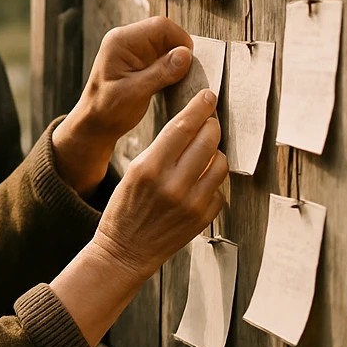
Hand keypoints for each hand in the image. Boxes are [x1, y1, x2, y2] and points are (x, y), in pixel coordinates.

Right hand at [51, 89, 227, 346]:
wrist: (125, 251)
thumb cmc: (125, 208)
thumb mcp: (133, 171)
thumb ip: (162, 149)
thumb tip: (190, 124)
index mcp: (150, 167)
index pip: (184, 126)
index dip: (199, 107)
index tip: (208, 95)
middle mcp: (173, 184)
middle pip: (208, 140)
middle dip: (211, 126)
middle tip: (209, 121)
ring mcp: (192, 203)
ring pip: (221, 163)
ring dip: (215, 154)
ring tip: (202, 156)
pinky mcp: (203, 219)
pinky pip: (220, 189)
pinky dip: (212, 182)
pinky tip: (198, 184)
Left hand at [53, 17, 193, 194]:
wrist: (94, 124)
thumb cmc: (106, 110)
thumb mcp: (135, 93)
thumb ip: (160, 72)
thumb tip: (185, 54)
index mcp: (121, 42)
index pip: (160, 26)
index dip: (180, 41)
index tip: (190, 63)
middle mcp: (126, 41)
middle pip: (165, 34)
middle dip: (179, 53)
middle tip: (184, 75)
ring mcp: (133, 51)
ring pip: (167, 46)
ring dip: (176, 62)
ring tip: (175, 81)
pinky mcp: (139, 62)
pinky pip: (163, 57)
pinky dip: (171, 69)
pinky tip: (169, 83)